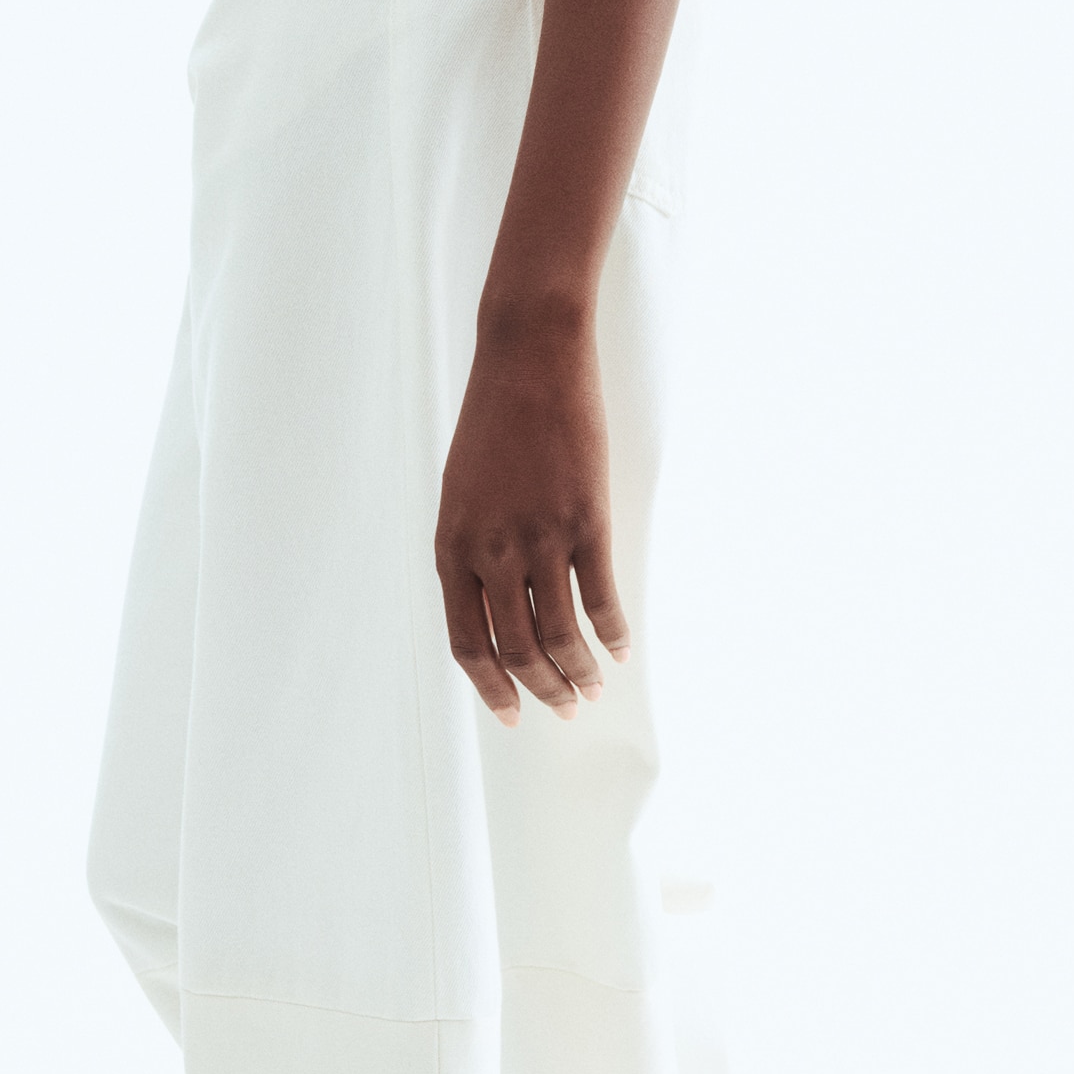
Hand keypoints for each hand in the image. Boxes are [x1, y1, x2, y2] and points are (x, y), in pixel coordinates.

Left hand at [434, 301, 630, 723]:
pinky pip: (601, 596)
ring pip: (560, 634)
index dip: (490, 687)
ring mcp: (541, 538)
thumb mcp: (462, 494)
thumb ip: (473, 552)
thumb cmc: (493, 423)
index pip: (467, 642)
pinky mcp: (586, 521)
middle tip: (564, 708)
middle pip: (517, 648)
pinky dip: (613, 632)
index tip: (511, 713)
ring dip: (579, 671)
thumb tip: (498, 608)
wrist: (528, 360)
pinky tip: (621, 648)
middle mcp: (492, 551)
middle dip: (542, 689)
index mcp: (452, 547)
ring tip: (593, 688)